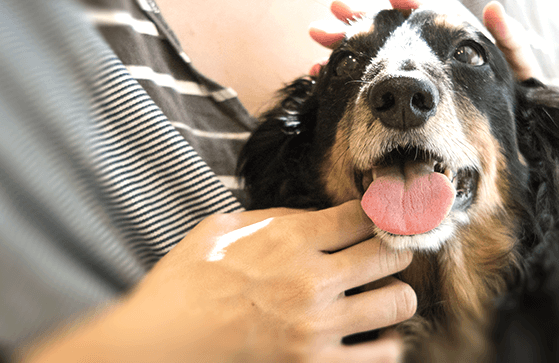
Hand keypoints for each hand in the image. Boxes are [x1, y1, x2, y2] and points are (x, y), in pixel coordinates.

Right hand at [23, 202, 415, 362]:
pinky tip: (372, 335)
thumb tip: (317, 216)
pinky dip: (385, 344)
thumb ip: (276, 217)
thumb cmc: (186, 281)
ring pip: (398, 303)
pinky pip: (380, 356)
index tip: (383, 215)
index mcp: (290, 240)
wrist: (160, 344)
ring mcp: (317, 328)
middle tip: (388, 252)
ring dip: (396, 294)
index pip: (363, 216)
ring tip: (384, 294)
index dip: (380, 211)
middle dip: (395, 248)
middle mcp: (312, 281)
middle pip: (390, 253)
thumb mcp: (223, 228)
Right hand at [309, 0, 541, 80]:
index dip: (405, 0)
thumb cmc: (510, 97)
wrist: (500, 136)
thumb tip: (494, 8)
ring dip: (344, 43)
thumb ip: (509, 43)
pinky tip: (323, 72)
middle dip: (357, 19)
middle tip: (331, 16)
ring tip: (318, 40)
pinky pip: (364, 78)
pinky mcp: (396, 91)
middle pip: (386, 25)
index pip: (422, 10)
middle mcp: (422, 46)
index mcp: (447, 36)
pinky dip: (346, 72)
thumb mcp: (514, 71)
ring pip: (369, 49)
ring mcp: (407, 69)